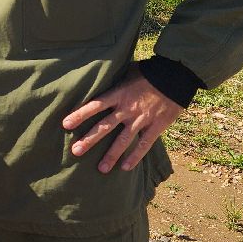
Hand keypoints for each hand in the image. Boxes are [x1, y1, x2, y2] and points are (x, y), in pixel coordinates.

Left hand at [63, 72, 181, 172]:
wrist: (176, 76)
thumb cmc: (149, 73)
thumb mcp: (128, 72)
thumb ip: (114, 81)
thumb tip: (97, 79)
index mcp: (119, 94)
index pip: (95, 105)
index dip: (80, 114)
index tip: (65, 124)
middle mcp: (127, 108)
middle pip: (105, 126)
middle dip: (90, 140)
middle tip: (76, 151)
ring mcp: (142, 119)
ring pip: (123, 140)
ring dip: (111, 155)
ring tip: (101, 169)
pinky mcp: (156, 126)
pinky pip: (144, 144)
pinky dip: (135, 157)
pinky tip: (125, 168)